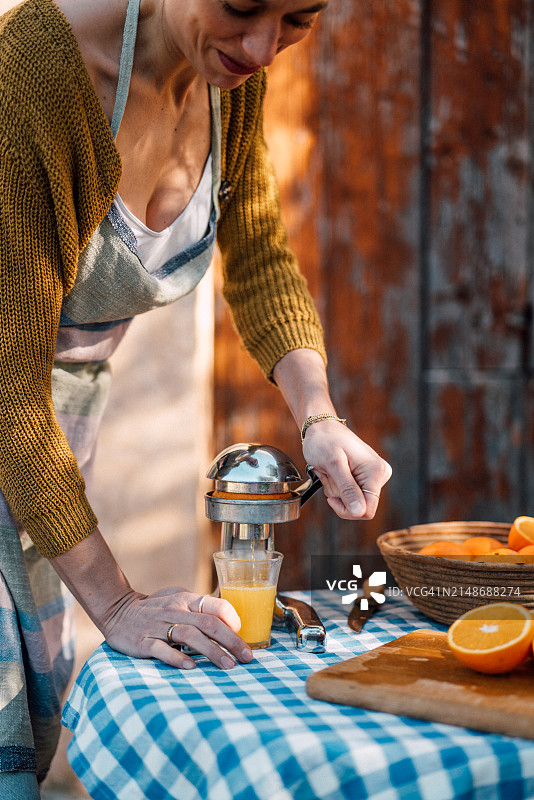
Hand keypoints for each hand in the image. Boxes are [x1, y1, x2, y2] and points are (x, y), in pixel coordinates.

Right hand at [100, 586, 252, 670]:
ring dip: (211, 651)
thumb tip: (231, 623)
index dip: (233, 621)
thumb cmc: (156, 608)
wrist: (117, 611)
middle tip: (247, 658)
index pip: (214, 606)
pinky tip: (191, 666)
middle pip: (207, 624)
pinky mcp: (142, 642)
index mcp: (185, 599)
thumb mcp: (178, 599)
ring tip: (228, 665)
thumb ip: (200, 608)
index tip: (245, 639)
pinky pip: (161, 649)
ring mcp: (158, 626)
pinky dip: (177, 657)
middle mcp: (174, 611)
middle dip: (230, 641)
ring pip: (189, 636)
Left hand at [302, 419, 391, 519]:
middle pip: (359, 506)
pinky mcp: (365, 477)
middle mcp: (379, 474)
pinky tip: (332, 472)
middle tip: (329, 475)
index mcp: (376, 472)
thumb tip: (359, 511)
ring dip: (335, 489)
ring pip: (352, 501)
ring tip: (330, 471)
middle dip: (339, 496)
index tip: (331, 498)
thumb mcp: (333, 464)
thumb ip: (347, 489)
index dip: (346, 509)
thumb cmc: (324, 440)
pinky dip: (336, 486)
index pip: (367, 510)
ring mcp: (373, 475)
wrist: (321, 427)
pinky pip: (349, 493)